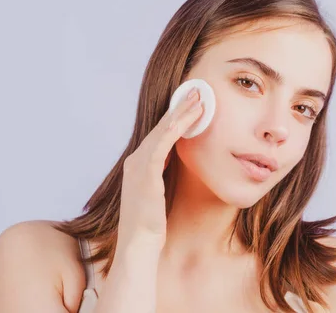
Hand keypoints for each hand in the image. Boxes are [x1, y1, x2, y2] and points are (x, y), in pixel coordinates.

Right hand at [117, 87, 202, 250]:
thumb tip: (179, 159)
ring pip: (163, 131)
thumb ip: (165, 173)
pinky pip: (162, 144)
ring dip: (181, 113)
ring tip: (199, 98)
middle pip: (161, 127)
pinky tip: (189, 118)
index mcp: (140, 163)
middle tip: (198, 91)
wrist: (138, 244)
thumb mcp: (160, 192)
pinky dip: (176, 129)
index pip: (161, 134)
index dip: (177, 117)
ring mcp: (138, 165)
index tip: (194, 103)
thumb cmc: (152, 223)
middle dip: (180, 108)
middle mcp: (136, 160)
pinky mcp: (145, 173)